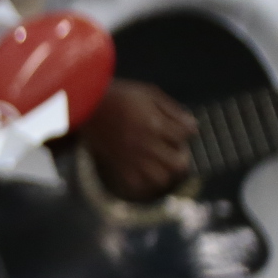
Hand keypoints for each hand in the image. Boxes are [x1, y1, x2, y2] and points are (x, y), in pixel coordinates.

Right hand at [80, 78, 195, 199]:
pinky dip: (146, 180)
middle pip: (179, 163)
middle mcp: (146, 144)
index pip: (187, 134)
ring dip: (166, 170)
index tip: (181, 127)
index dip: (187, 129)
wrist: (85, 104)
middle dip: (181, 155)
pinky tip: (145, 169)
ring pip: (161, 178)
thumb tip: (192, 126)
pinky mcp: (119, 165)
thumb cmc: (118, 95)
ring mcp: (132, 158)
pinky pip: (139, 184)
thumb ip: (172, 110)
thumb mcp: (148, 93)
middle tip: (174, 148)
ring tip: (161, 161)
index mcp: (154, 123)